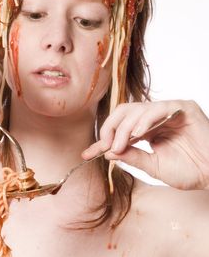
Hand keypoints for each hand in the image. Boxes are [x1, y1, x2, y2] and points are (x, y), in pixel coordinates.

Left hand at [82, 100, 208, 189]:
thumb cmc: (189, 171)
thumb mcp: (153, 166)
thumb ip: (132, 157)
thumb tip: (107, 152)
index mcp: (147, 129)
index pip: (119, 127)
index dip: (103, 139)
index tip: (87, 153)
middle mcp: (155, 117)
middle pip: (123, 112)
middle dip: (111, 128)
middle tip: (106, 146)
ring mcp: (168, 110)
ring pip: (137, 109)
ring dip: (125, 127)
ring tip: (121, 145)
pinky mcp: (183, 107)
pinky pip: (159, 108)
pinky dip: (146, 119)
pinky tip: (138, 134)